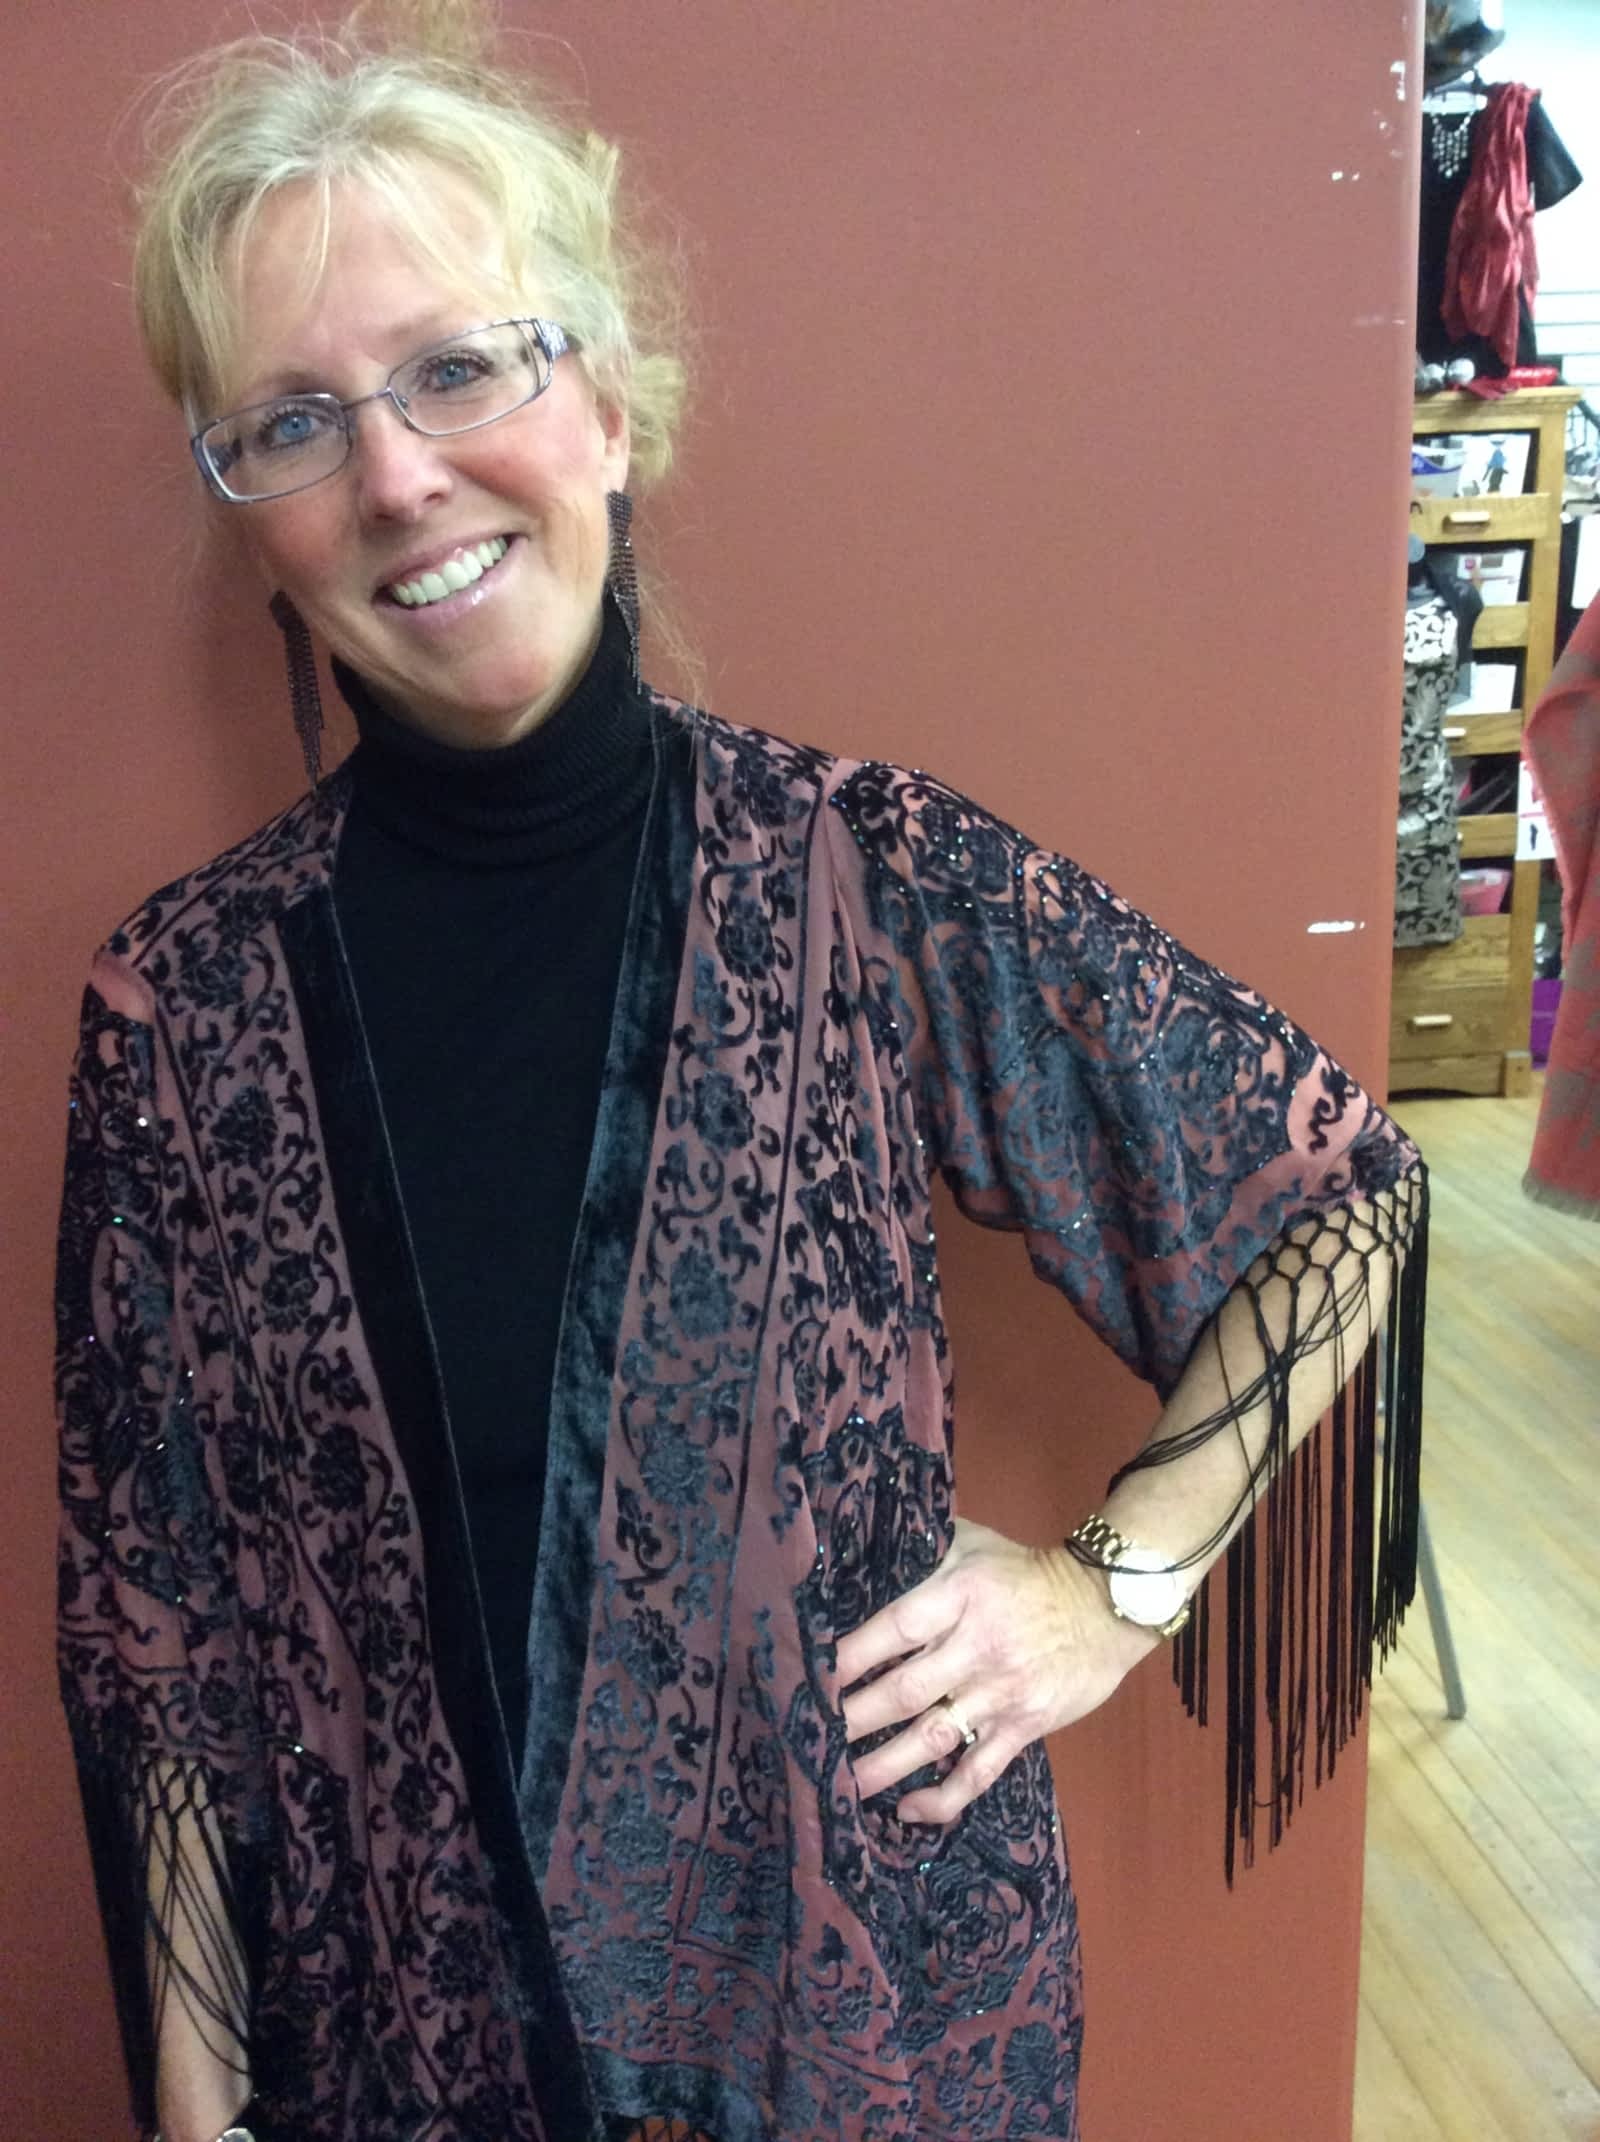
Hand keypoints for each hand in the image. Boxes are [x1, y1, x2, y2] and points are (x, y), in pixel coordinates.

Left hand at [834, 1517, 1159, 1822]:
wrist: (1105, 1605)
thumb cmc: (1025, 1572)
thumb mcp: (972, 1542)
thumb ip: (921, 1551)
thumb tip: (860, 1553)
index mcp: (960, 1595)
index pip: (895, 1630)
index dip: (851, 1656)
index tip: (810, 1677)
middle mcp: (977, 1647)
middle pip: (904, 1691)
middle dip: (852, 1719)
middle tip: (810, 1741)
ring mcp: (1001, 1693)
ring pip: (934, 1738)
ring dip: (884, 1766)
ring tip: (841, 1786)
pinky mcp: (1024, 1727)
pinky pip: (979, 1771)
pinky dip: (944, 1796)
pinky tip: (909, 1810)